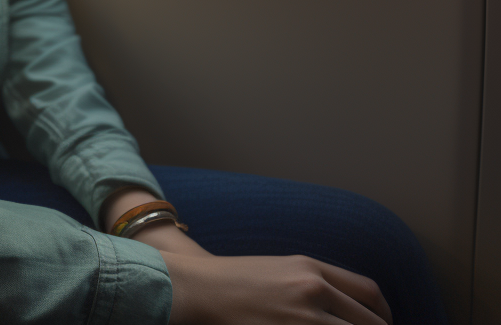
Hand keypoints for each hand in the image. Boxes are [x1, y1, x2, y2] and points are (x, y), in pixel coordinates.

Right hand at [160, 251, 392, 324]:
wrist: (203, 288)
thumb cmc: (240, 280)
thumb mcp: (283, 269)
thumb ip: (317, 284)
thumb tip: (350, 308)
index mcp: (311, 268)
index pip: (369, 293)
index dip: (385, 315)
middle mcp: (312, 289)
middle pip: (369, 323)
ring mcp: (301, 318)